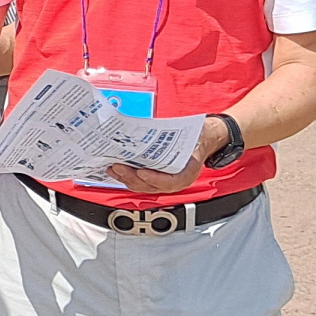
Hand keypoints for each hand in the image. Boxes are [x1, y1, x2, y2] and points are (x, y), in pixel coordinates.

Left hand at [104, 116, 224, 191]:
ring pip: (143, 186)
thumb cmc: (197, 139)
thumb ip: (179, 137)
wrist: (202, 140)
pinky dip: (128, 177)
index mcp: (187, 173)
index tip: (142, 172)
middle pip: (151, 186)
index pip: (171, 183)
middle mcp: (175, 181)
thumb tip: (155, 130)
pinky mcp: (155, 179)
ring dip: (126, 178)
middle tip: (118, 166)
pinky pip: (140, 182)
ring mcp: (164, 182)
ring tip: (113, 168)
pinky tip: (117, 170)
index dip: (155, 179)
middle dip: (132, 177)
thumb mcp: (195, 135)